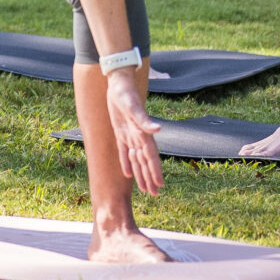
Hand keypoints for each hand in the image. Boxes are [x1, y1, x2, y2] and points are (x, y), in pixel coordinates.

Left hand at [107, 69, 164, 193]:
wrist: (118, 84)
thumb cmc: (127, 94)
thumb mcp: (133, 107)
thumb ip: (145, 120)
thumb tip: (158, 129)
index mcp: (144, 133)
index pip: (151, 157)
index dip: (155, 171)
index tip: (160, 186)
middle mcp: (139, 137)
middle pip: (145, 162)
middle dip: (149, 178)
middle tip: (154, 195)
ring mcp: (130, 135)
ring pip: (136, 160)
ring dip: (140, 174)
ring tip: (144, 189)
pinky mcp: (120, 132)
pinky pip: (123, 152)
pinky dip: (126, 163)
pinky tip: (127, 174)